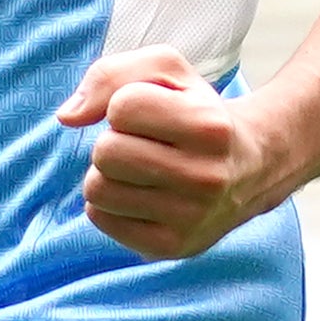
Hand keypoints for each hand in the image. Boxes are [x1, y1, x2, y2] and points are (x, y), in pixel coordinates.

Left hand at [56, 46, 280, 259]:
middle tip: (142, 146)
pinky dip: (109, 203)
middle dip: (113, 142)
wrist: (252, 167)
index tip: (152, 114)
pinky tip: (140, 196)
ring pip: (97, 189)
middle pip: (105, 152)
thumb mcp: (166, 73)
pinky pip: (100, 219)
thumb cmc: (196, 112)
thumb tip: (67, 118)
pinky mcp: (172, 247)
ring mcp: (190, 218)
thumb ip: (110, 75)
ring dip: (108, 174)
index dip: (125, 105)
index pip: (122, 107)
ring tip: (140, 171)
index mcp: (209, 126)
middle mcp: (206, 176)